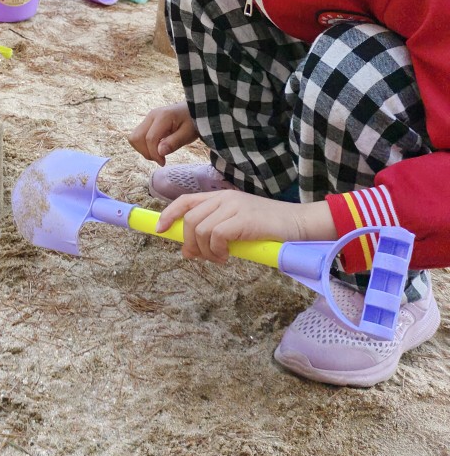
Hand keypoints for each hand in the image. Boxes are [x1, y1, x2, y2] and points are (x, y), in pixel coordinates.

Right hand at [128, 101, 198, 162]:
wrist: (194, 111)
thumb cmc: (193, 122)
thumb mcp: (188, 134)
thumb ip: (174, 142)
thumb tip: (159, 152)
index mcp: (162, 117)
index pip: (150, 138)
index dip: (154, 154)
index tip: (163, 163)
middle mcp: (151, 116)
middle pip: (137, 137)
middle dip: (146, 152)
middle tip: (160, 159)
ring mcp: (148, 118)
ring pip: (135, 137)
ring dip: (143, 149)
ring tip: (157, 154)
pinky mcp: (147, 122)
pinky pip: (138, 136)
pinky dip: (144, 146)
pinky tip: (156, 148)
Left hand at [157, 191, 335, 263]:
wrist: (298, 224)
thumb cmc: (268, 229)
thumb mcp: (237, 227)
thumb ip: (214, 232)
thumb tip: (189, 250)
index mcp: (221, 197)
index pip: (186, 200)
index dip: (169, 214)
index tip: (159, 229)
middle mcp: (224, 198)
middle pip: (189, 219)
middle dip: (187, 242)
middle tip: (198, 257)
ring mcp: (233, 207)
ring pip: (200, 229)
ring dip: (205, 251)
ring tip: (219, 258)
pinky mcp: (242, 219)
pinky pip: (216, 236)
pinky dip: (217, 250)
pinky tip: (227, 257)